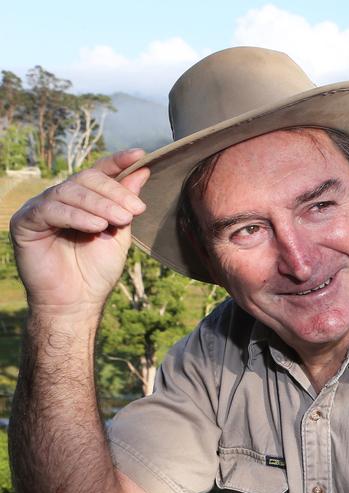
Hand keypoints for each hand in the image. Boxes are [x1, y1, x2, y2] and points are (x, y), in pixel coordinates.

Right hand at [9, 149, 150, 318]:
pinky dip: (76, 216)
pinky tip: (95, 226)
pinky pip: (50, 210)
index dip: (117, 162)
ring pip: (69, 192)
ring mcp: (40, 209)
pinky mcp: (25, 223)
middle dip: (114, 193)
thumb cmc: (97, 270)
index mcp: (83, 200)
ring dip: (99, 205)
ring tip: (118, 221)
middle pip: (86, 180)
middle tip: (135, 211)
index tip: (139, 154)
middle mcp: (60, 199)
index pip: (99, 172)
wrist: (77, 302)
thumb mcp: (119, 233)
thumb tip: (142, 169)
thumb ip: (126, 203)